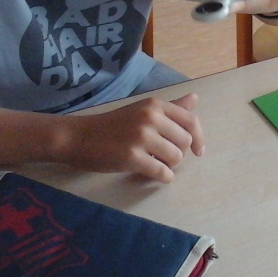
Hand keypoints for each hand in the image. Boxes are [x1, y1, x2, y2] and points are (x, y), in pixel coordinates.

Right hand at [56, 93, 203, 182]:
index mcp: (155, 105)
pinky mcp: (132, 157)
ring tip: (154, 164)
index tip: (198, 151)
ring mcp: (141, 137)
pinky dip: (163, 177)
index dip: (199, 138)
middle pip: (185, 142)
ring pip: (176, 158)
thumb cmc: (112, 125)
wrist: (78, 137)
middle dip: (178, 153)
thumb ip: (170, 107)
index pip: (191, 121)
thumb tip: (195, 99)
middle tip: (162, 157)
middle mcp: (151, 117)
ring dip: (169, 166)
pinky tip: (154, 175)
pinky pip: (162, 172)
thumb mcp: (142, 110)